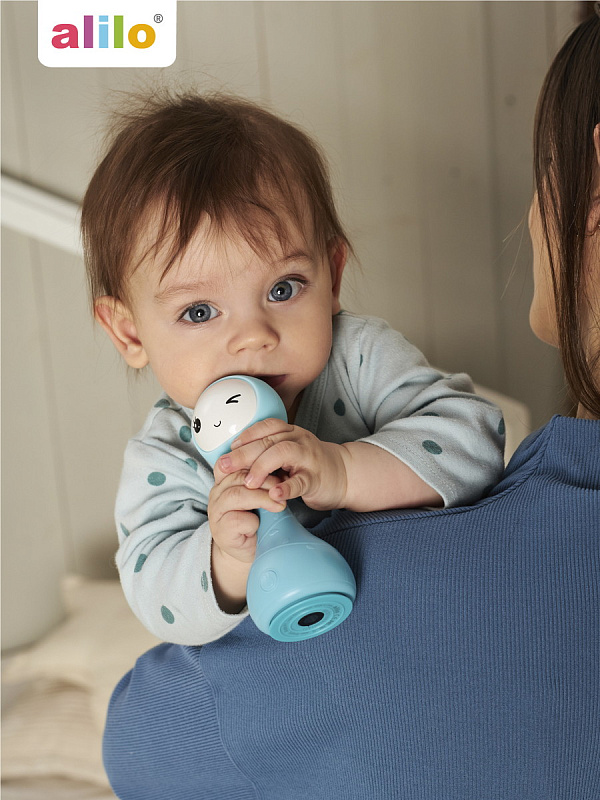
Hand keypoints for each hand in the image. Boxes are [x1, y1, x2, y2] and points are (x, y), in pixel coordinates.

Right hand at [209, 465, 284, 564]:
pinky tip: (261, 524)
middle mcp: (217, 492)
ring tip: (280, 505)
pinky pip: (236, 519)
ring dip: (262, 498)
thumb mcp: (261, 495)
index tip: (277, 464)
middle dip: (264, 480)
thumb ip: (263, 481)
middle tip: (283, 487)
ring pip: (236, 495)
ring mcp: (217, 511)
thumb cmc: (258, 520)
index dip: (254, 460)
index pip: (234, 460)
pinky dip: (253, 521)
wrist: (251, 550)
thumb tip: (282, 468)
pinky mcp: (221, 530)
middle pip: (238, 476)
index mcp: (226, 479)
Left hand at [216, 418, 348, 510]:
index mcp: (291, 433)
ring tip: (248, 483)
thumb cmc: (309, 466)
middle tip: (225, 466)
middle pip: (268, 440)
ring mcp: (309, 458)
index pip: (266, 426)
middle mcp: (299, 440)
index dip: (246, 435)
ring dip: (261, 467)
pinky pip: (301, 481)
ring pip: (283, 452)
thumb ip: (267, 452)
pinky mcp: (316, 479)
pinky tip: (274, 495)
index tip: (229, 448)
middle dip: (244, 454)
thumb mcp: (288, 452)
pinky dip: (286, 488)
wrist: (343, 476)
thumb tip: (233, 458)